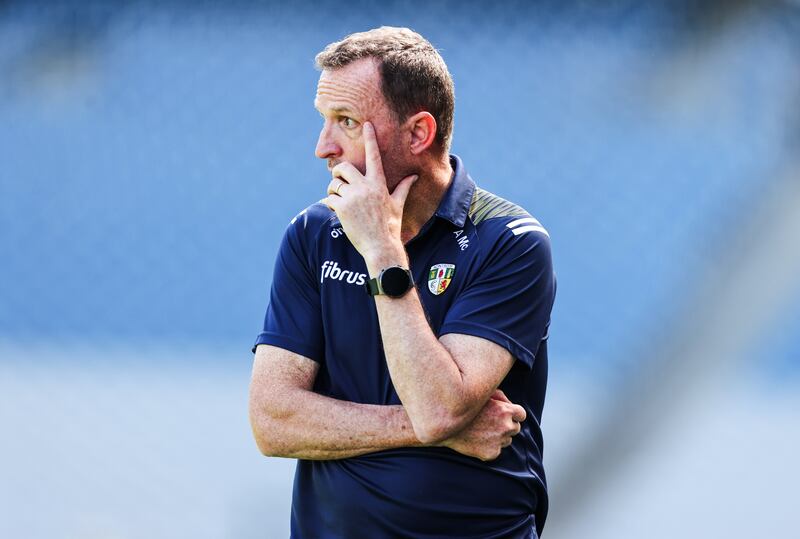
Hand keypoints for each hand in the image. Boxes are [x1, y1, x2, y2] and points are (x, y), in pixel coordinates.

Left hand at [325, 122, 417, 260]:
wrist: (381, 247)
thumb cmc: (390, 226)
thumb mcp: (397, 205)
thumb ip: (403, 188)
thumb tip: (414, 177)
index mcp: (379, 184)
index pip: (374, 156)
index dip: (371, 138)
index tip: (368, 124)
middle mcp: (366, 187)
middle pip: (344, 168)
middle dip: (338, 173)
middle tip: (339, 182)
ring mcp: (353, 197)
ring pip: (334, 184)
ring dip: (333, 191)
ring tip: (340, 201)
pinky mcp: (342, 208)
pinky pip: (329, 199)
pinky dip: (331, 205)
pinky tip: (339, 213)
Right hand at [439, 390, 525, 460]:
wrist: (445, 425)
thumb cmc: (463, 406)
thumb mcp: (483, 394)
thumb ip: (500, 396)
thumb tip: (510, 403)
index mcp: (506, 410)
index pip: (521, 414)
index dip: (514, 414)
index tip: (507, 415)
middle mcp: (506, 426)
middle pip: (516, 428)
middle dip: (507, 425)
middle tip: (492, 423)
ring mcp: (499, 441)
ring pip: (507, 440)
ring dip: (499, 436)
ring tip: (482, 431)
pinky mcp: (492, 453)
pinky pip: (497, 450)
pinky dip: (490, 447)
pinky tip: (477, 440)